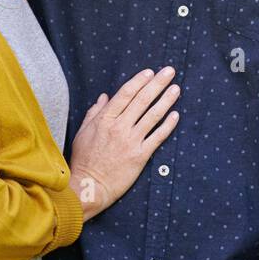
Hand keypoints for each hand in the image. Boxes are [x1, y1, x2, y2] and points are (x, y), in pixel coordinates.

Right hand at [69, 67, 180, 220]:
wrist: (89, 187)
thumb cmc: (84, 160)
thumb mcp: (83, 133)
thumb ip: (94, 113)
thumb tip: (104, 96)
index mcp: (104, 119)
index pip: (125, 94)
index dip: (139, 81)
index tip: (150, 72)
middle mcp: (119, 127)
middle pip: (142, 100)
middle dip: (157, 83)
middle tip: (169, 71)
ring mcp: (131, 141)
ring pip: (153, 115)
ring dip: (166, 100)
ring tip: (176, 89)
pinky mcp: (140, 155)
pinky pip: (158, 136)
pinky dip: (168, 125)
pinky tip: (176, 115)